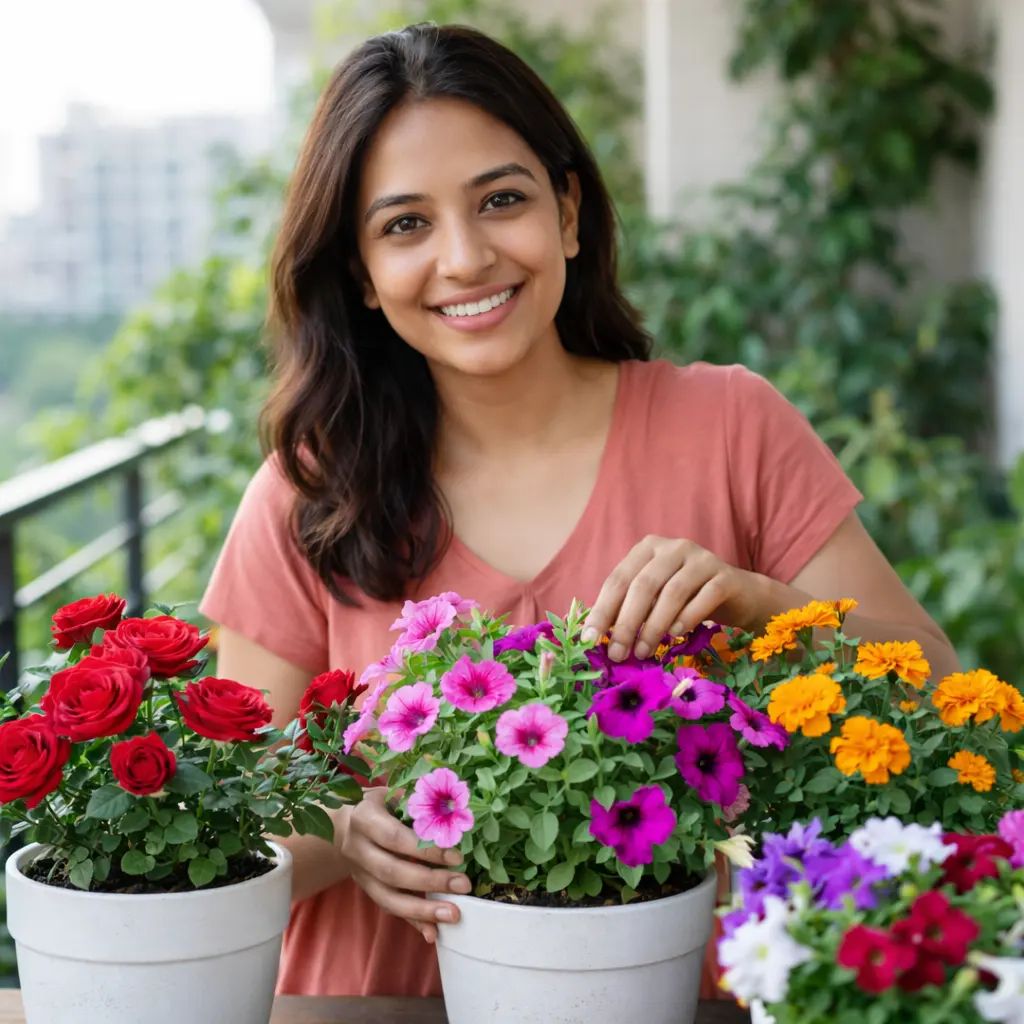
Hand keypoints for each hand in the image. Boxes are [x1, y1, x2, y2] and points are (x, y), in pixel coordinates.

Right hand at [339, 788, 471, 942]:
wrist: (344, 823)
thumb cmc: (380, 804)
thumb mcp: (394, 794)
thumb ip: (420, 804)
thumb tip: (456, 813)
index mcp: (363, 818)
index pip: (395, 838)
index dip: (424, 850)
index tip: (456, 857)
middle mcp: (356, 848)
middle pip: (392, 872)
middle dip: (430, 882)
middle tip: (463, 885)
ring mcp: (359, 873)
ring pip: (388, 898)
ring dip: (422, 910)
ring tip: (453, 915)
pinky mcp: (366, 890)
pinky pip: (389, 909)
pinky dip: (412, 922)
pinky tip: (432, 932)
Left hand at [582, 536, 765, 661]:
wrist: (739, 596)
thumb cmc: (688, 599)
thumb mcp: (654, 599)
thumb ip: (629, 609)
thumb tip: (598, 637)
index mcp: (648, 549)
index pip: (618, 579)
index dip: (602, 610)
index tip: (590, 639)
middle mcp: (673, 547)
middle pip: (643, 585)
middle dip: (626, 622)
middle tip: (617, 653)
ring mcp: (701, 558)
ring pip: (672, 592)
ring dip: (654, 626)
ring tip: (643, 651)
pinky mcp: (725, 576)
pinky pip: (703, 598)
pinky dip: (687, 618)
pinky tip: (676, 634)